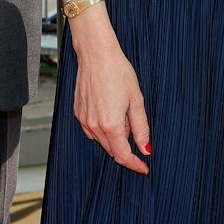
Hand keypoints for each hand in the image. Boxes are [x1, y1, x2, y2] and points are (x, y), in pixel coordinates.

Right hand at [72, 32, 151, 173]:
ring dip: (115, 135)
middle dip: (126, 146)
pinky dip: (104, 128)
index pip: (123, 155)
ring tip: (122, 110)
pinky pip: (92, 130)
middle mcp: (94, 126)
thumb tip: (145, 148)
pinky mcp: (78, 113)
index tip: (144, 168)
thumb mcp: (137, 100)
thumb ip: (141, 127)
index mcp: (111, 125)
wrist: (96, 55)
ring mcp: (83, 120)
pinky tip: (110, 109)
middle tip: (135, 125)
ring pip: (101, 140)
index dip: (135, 164)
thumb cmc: (118, 72)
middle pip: (112, 150)